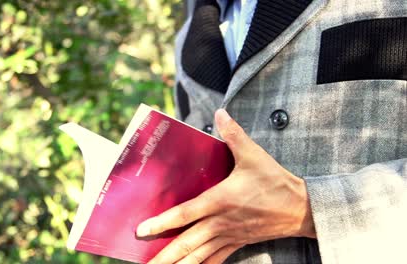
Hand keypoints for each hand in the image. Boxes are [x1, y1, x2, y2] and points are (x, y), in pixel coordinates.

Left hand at [136, 109, 315, 263]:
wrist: (301, 208)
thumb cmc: (275, 182)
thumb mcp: (254, 155)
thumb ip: (234, 134)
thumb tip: (220, 112)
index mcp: (221, 200)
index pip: (185, 213)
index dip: (162, 222)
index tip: (141, 230)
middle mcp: (221, 221)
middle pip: (187, 242)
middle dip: (164, 255)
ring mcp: (229, 235)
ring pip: (199, 255)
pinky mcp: (238, 242)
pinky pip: (215, 259)